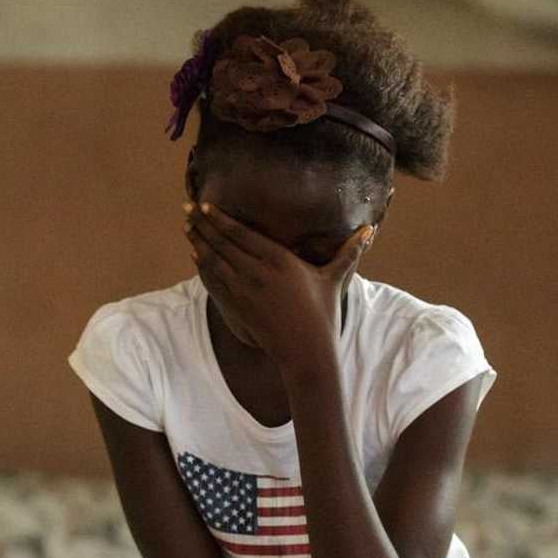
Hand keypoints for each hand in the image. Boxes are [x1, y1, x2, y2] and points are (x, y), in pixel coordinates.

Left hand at [184, 202, 374, 368]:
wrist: (306, 352)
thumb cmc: (323, 314)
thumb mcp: (334, 279)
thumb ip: (349, 251)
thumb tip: (371, 229)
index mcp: (279, 260)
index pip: (242, 234)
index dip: (221, 218)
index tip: (205, 205)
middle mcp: (258, 273)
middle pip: (222, 243)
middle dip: (203, 225)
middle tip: (186, 209)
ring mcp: (244, 292)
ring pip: (214, 260)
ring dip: (198, 242)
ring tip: (187, 227)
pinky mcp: (238, 308)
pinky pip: (213, 282)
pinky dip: (202, 267)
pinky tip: (194, 255)